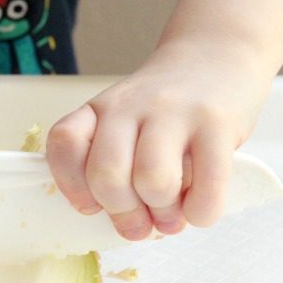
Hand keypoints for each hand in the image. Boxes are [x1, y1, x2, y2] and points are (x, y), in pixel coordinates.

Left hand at [46, 43, 268, 239]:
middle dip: (122, 213)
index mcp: (98, 110)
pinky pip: (206, 187)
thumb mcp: (122, 123)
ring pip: (152, 181)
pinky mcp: (218, 123)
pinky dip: (200, 213)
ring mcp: (175, 112)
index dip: (72, 185)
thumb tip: (129, 225)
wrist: (216, 57)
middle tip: (140, 223)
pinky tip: (198, 208)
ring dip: (162, 213)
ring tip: (171, 214)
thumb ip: (111, 166)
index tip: (91, 206)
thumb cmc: (163, 110)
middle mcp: (130, 106)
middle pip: (106, 174)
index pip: (65, 143)